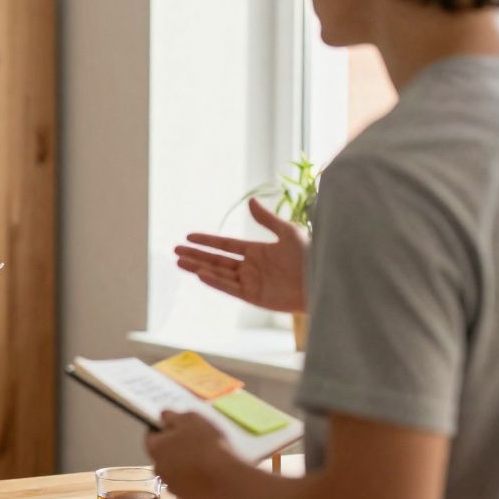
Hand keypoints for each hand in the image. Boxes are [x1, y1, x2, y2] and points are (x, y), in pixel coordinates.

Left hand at [146, 411, 238, 498]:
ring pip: (175, 473)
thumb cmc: (207, 443)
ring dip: (183, 466)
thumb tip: (163, 416)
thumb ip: (172, 416)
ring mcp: (173, 487)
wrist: (228, 476)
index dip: (163, 430)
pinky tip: (209, 475)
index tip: (176, 427)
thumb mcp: (191, 418)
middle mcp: (159, 469)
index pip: (151, 436)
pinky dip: (195, 482)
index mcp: (156, 448)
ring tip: (204, 459)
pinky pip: (189, 487)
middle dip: (174, 449)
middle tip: (193, 443)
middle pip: (163, 456)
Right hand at [174, 198, 307, 312]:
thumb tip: (250, 201)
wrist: (324, 280)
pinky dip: (215, 281)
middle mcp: (251, 267)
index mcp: (257, 251)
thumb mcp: (288, 233)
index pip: (225, 245)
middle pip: (217, 260)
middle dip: (196, 256)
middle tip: (175, 252)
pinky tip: (200, 274)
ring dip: (200, 268)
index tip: (188, 237)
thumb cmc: (311, 255)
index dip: (207, 241)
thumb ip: (266, 219)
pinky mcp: (255, 297)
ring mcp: (252, 283)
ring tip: (180, 262)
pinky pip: (230, 288)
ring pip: (219, 274)